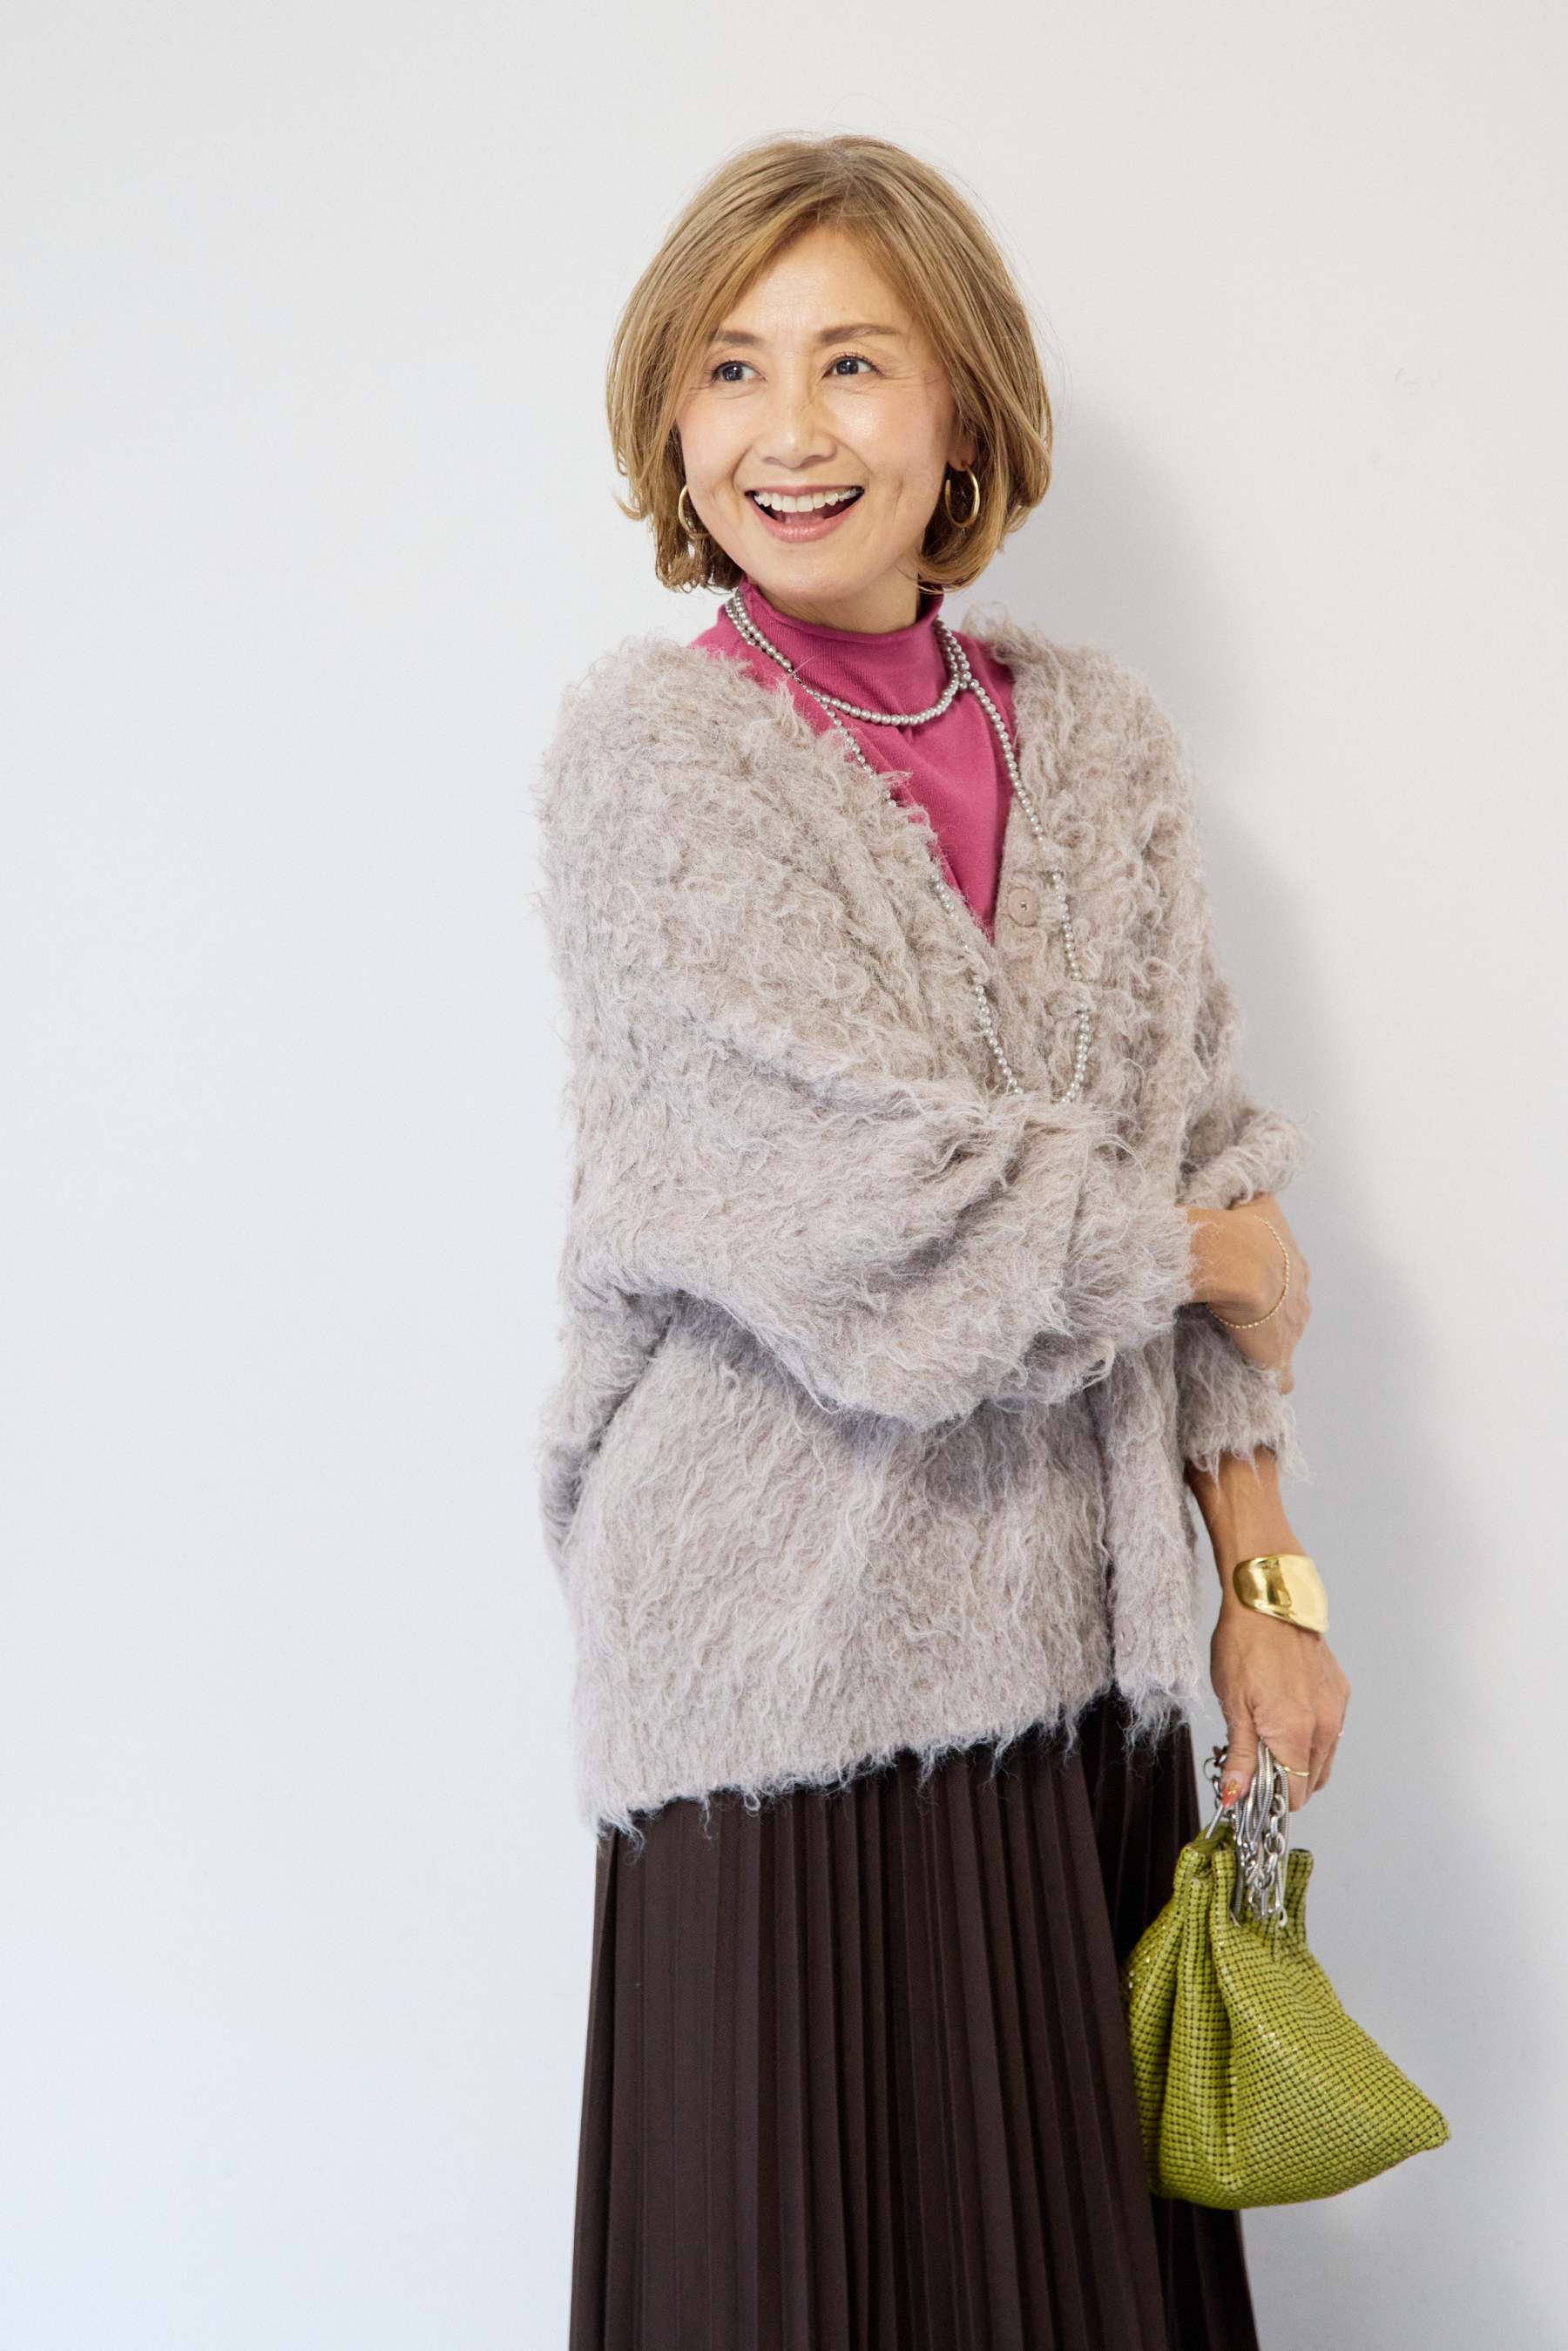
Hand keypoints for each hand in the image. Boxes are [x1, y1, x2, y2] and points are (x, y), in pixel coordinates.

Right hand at [1194, 1194, 1311, 1391]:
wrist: (1239, 1262)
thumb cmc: (1240, 1232)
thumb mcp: (1258, 1207)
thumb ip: (1261, 1208)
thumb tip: (1258, 1200)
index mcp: (1295, 1264)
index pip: (1289, 1276)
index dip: (1271, 1280)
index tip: (1252, 1282)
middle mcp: (1300, 1295)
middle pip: (1292, 1307)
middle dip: (1275, 1310)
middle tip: (1250, 1313)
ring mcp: (1292, 1326)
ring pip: (1288, 1337)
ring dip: (1272, 1340)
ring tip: (1251, 1346)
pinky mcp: (1277, 1354)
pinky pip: (1282, 1374)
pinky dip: (1277, 1377)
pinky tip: (1270, 1383)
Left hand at [1209, 1598, 1349, 1811]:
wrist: (1268, 1601)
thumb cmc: (1244, 1646)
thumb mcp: (1233, 1705)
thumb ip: (1241, 1756)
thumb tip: (1236, 1796)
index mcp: (1296, 1734)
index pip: (1294, 1795)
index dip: (1271, 1799)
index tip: (1250, 1789)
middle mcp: (1325, 1726)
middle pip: (1310, 1781)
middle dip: (1282, 1781)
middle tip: (1251, 1760)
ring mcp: (1336, 1708)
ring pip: (1322, 1758)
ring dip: (1298, 1761)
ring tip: (1266, 1739)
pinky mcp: (1340, 1692)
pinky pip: (1329, 1732)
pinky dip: (1310, 1736)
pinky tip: (1284, 1717)